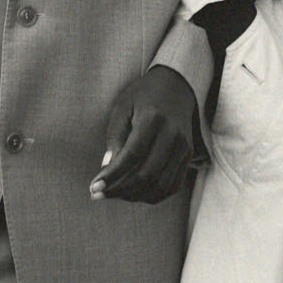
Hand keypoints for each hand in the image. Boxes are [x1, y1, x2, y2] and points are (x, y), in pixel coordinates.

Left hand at [91, 66, 195, 203]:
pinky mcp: (188, 156)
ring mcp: (183, 147)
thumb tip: (107, 168)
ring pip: (160, 186)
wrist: (176, 86)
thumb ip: (115, 136)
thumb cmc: (143, 96)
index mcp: (153, 118)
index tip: (94, 188)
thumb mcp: (122, 107)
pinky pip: (172, 186)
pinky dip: (152, 195)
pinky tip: (134, 192)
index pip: (132, 155)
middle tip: (99, 195)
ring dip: (135, 196)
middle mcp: (172, 134)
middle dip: (120, 190)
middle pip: (147, 174)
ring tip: (115, 193)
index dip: (112, 176)